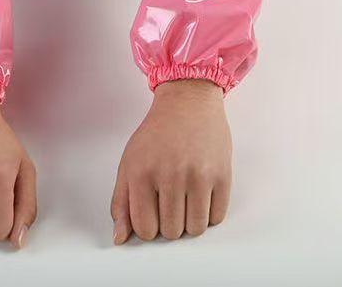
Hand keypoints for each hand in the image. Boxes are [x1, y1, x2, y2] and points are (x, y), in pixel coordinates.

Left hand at [111, 79, 231, 242]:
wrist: (188, 102)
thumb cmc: (157, 133)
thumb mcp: (129, 162)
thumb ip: (121, 202)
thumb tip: (120, 238)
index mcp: (142, 172)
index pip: (145, 229)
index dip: (148, 226)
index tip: (151, 213)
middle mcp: (170, 175)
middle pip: (171, 232)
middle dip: (169, 222)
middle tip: (169, 200)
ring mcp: (198, 175)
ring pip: (195, 229)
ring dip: (190, 220)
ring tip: (185, 197)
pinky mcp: (221, 174)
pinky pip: (216, 217)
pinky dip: (209, 212)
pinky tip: (201, 192)